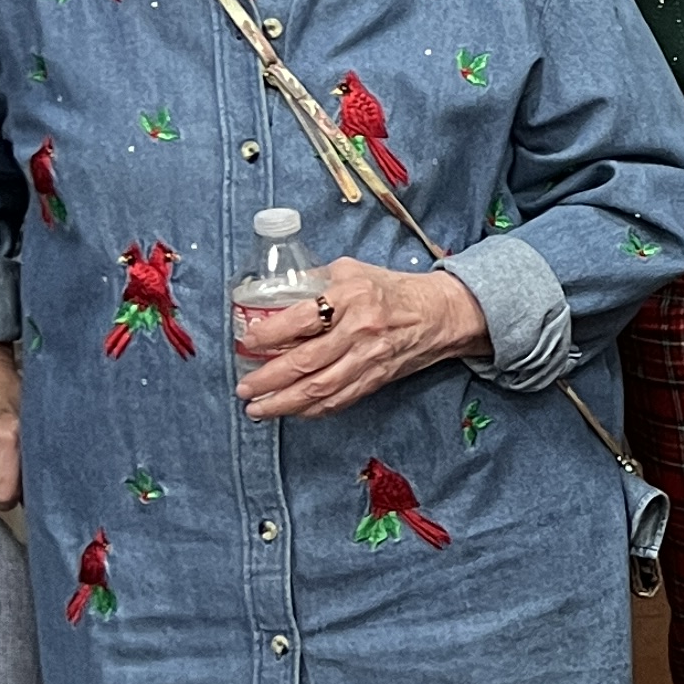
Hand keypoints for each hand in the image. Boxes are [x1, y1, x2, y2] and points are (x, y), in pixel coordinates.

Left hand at [233, 259, 489, 419]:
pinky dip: (312, 410)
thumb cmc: (392, 289)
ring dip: (284, 403)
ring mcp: (369, 359)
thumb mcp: (352, 271)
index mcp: (352, 296)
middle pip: (306, 362)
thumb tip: (274, 295)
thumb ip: (315, 282)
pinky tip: (292, 412)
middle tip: (244, 387)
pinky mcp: (376, 379)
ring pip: (320, 389)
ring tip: (258, 408)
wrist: (438, 313)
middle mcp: (360, 330)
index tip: (248, 340)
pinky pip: (340, 400)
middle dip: (269, 379)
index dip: (270, 333)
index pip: (302, 319)